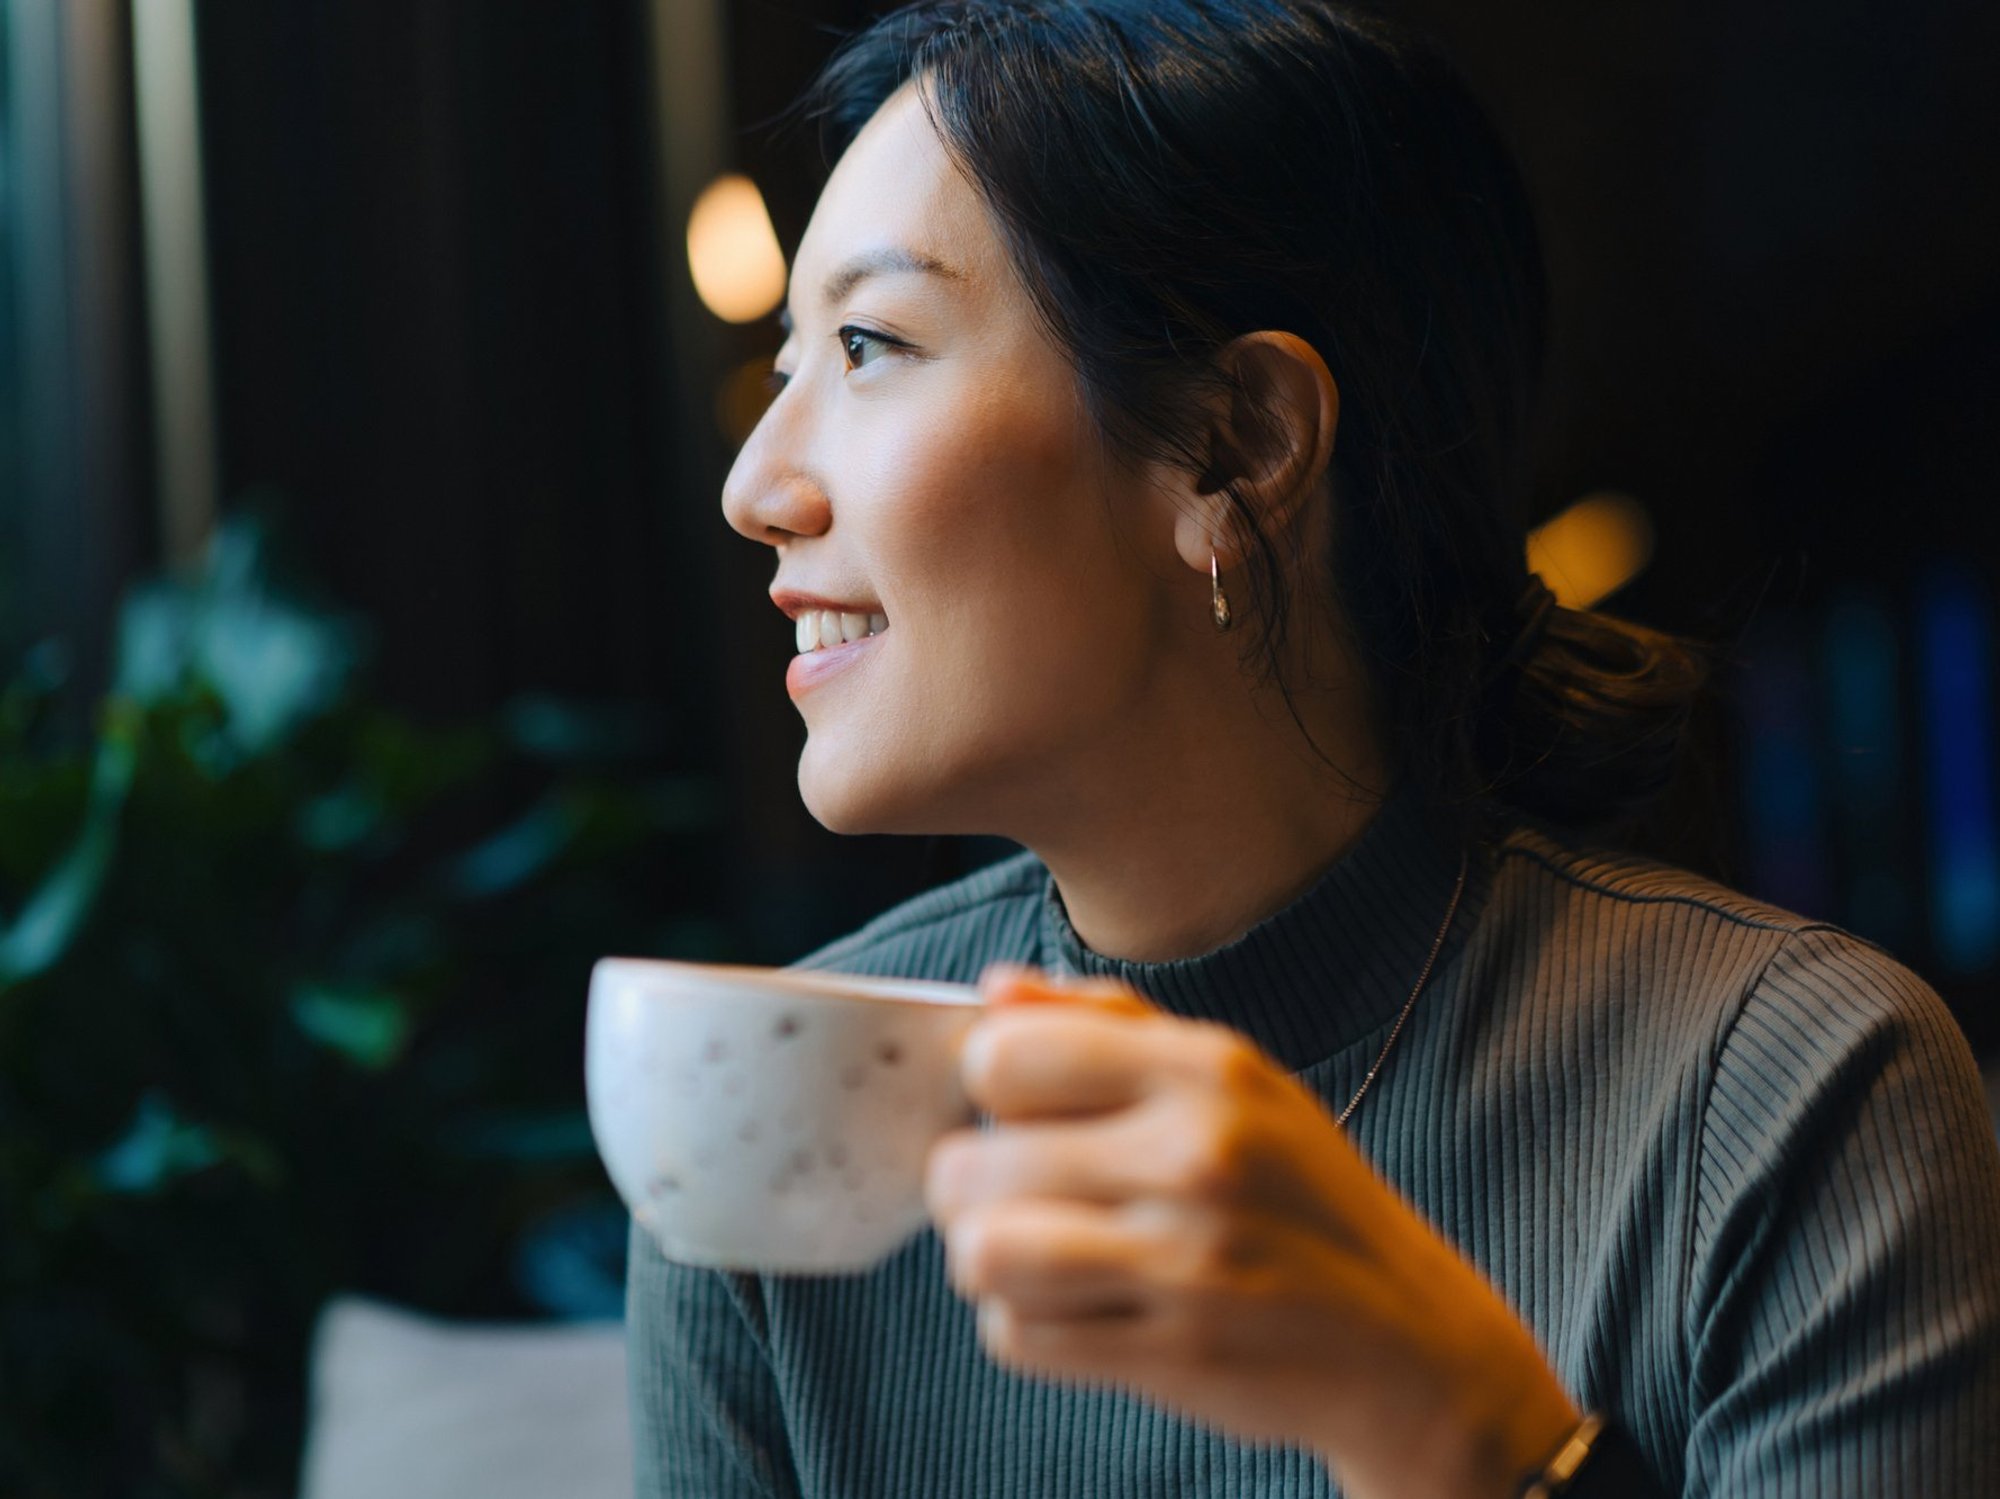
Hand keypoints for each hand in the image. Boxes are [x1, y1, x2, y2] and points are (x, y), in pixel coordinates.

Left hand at [924, 963, 1580, 1498]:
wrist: (1409, 1341)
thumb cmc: (1303, 1197)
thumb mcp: (1236, 1082)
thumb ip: (1110, 1024)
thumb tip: (994, 990)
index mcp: (1207, 1069)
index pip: (1002, 1055)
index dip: (989, 1085)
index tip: (1021, 1109)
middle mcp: (1195, 1156)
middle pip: (973, 1163)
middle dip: (974, 1185)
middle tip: (1020, 1195)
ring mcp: (1182, 1261)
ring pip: (980, 1252)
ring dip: (989, 1258)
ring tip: (1034, 1252)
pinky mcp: (1168, 1354)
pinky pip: (1016, 1335)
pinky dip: (1025, 1325)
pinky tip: (1075, 1307)